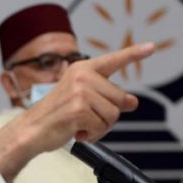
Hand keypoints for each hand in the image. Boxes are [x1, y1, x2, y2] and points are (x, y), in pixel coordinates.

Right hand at [0, 42, 153, 182]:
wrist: (31, 129)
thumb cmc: (54, 115)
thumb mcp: (82, 101)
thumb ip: (106, 97)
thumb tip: (133, 102)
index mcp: (82, 69)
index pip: (113, 60)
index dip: (134, 54)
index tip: (151, 47)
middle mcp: (82, 76)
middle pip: (119, 98)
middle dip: (108, 115)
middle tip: (87, 119)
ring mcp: (80, 92)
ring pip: (113, 114)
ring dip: (100, 127)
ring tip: (80, 125)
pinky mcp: (79, 109)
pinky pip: (101, 127)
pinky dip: (92, 135)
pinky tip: (77, 132)